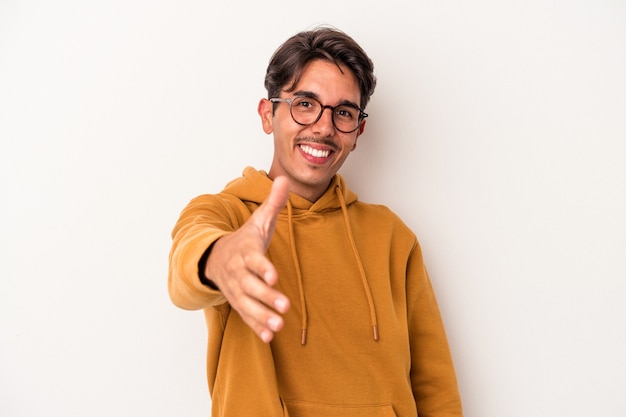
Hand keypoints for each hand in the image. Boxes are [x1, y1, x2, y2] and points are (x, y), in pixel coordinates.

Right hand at [205, 176, 290, 342]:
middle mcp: (240, 273)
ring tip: (278, 327)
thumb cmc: (244, 240)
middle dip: (267, 297)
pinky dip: (256, 327)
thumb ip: (273, 203)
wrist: (215, 258)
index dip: (263, 268)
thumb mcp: (258, 221)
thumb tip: (285, 179)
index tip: (274, 276)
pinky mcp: (239, 303)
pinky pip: (246, 317)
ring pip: (249, 305)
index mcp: (245, 252)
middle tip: (285, 307)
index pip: (255, 260)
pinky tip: (269, 337)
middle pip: (252, 287)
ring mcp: (238, 291)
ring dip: (262, 317)